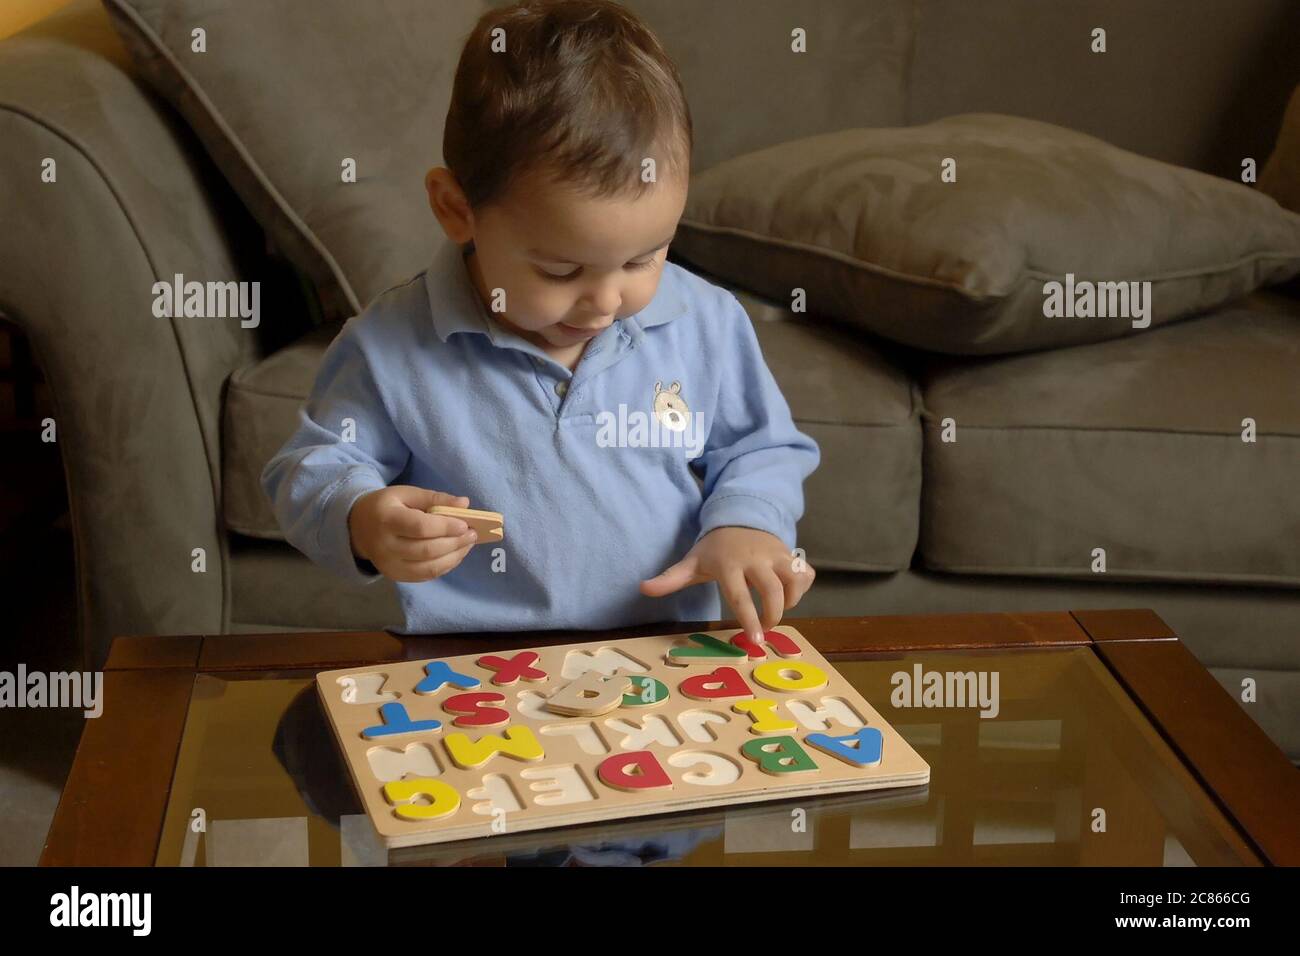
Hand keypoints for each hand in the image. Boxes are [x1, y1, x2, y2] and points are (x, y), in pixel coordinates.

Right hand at [348, 487, 477, 582]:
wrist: (357, 527)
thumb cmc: (386, 506)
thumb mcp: (406, 494)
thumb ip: (434, 498)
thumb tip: (464, 503)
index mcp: (387, 519)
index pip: (420, 527)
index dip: (445, 527)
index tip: (465, 524)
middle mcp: (386, 546)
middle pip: (426, 550)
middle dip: (454, 543)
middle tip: (473, 534)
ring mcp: (389, 565)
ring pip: (428, 567)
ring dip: (454, 556)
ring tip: (468, 544)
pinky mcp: (395, 575)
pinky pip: (425, 576)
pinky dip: (445, 566)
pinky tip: (456, 555)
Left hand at [639, 527, 814, 638]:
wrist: (740, 517)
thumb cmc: (715, 550)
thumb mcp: (692, 563)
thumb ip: (670, 579)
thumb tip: (642, 589)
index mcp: (729, 564)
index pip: (740, 595)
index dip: (749, 619)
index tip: (755, 641)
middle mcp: (756, 558)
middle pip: (773, 590)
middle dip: (773, 615)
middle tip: (764, 630)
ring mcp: (777, 554)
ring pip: (794, 580)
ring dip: (790, 601)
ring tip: (776, 610)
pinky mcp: (791, 553)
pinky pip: (806, 574)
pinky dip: (802, 588)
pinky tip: (788, 594)